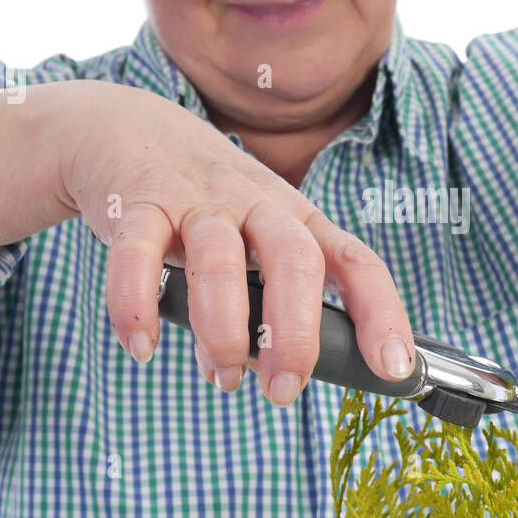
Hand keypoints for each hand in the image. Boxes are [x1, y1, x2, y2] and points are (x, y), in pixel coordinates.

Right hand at [60, 81, 415, 400]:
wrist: (125, 129)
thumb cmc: (203, 202)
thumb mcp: (248, 241)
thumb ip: (253, 305)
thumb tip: (245, 371)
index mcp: (295, 218)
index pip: (354, 261)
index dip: (380, 311)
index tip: (392, 366)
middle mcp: (255, 203)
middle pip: (294, 258)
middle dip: (295, 333)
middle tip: (282, 388)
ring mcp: (197, 199)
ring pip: (220, 258)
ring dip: (223, 329)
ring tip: (220, 375)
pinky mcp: (139, 201)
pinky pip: (138, 253)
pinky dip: (137, 305)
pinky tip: (141, 347)